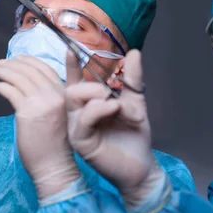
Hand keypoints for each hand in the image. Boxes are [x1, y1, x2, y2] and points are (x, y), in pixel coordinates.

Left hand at [0, 56, 79, 199]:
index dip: (31, 61)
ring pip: (20, 79)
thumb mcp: (59, 115)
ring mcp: (43, 103)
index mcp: (65, 95)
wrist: (55, 165)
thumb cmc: (55, 144)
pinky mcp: (28, 112)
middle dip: (14, 64)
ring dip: (5, 72)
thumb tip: (28, 86)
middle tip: (1, 63)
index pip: (47, 69)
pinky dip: (2, 86)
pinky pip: (11, 92)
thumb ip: (48, 99)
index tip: (19, 58)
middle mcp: (56, 95)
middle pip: (32, 71)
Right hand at [65, 49, 161, 208]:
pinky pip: (83, 119)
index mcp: (88, 104)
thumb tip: (133, 52)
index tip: (71, 48)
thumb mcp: (135, 102)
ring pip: (73, 99)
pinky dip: (99, 109)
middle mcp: (78, 114)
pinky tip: (114, 109)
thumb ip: (132, 79)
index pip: (75, 81)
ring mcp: (76, 127)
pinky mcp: (80, 141)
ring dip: (96, 94)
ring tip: (116, 104)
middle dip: (90, 85)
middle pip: (71, 88)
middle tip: (111, 92)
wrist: (141, 165)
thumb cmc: (133, 135)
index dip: (72, 65)